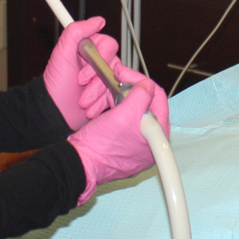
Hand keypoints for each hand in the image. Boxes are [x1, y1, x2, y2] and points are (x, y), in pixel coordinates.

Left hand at [42, 16, 121, 130]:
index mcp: (88, 48)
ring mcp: (103, 78)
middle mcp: (97, 62)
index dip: (100, 59)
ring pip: (115, 82)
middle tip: (81, 86)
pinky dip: (102, 103)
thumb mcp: (61, 54)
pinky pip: (115, 96)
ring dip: (98, 94)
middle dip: (97, 81)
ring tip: (83, 101)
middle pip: (113, 65)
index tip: (84, 72)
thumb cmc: (56, 85)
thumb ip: (76, 31)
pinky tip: (90, 108)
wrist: (56, 112)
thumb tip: (97, 20)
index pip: (109, 45)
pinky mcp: (107, 93)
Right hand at [67, 74, 169, 202]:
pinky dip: (114, 111)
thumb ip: (141, 95)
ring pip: (131, 111)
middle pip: (145, 104)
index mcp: (157, 135)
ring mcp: (136, 144)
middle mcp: (149, 141)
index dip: (141, 81)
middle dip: (128, 91)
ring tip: (104, 96)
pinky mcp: (122, 145)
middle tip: (115, 81)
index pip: (158, 97)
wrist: (80, 164)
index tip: (125, 74)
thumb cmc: (101, 146)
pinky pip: (122, 121)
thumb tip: (146, 84)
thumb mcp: (124, 114)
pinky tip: (103, 108)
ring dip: (117, 100)